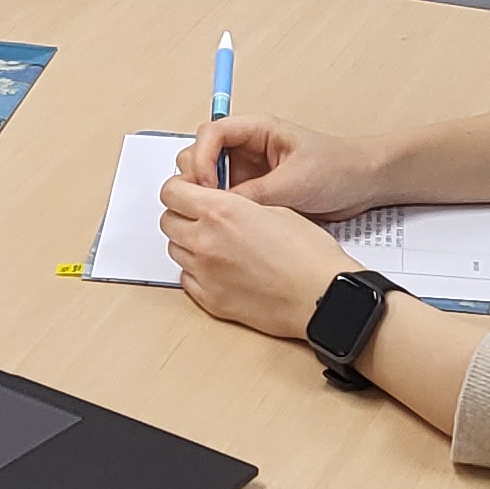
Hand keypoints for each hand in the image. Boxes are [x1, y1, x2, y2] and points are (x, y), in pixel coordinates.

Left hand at [156, 169, 352, 342]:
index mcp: (221, 211)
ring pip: (175, 250)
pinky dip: (196, 271)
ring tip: (216, 243)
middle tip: (203, 216)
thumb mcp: (275, 209)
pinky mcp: (210, 300)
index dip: (179, 187)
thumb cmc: (308, 255)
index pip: (171, 191)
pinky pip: (186, 279)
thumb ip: (238, 204)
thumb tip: (221, 203)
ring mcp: (204, 273)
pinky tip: (220, 268)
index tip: (190, 190)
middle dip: (182, 214)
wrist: (321, 297)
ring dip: (189, 243)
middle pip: (167, 220)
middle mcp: (205, 241)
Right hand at [181, 114, 384, 222]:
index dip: (202, 158)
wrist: (364, 185)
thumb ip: (257, 194)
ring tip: (221, 219)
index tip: (208, 186)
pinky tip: (230, 228)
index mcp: (256, 130)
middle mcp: (247, 149)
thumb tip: (223, 209)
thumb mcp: (296, 181)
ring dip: (208, 198)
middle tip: (209, 205)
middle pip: (200, 155)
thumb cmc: (338, 168)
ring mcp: (247, 172)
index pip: (211, 134)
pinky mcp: (253, 194)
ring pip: (208, 181)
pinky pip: (226, 202)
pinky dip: (221, 212)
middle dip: (197, 179)